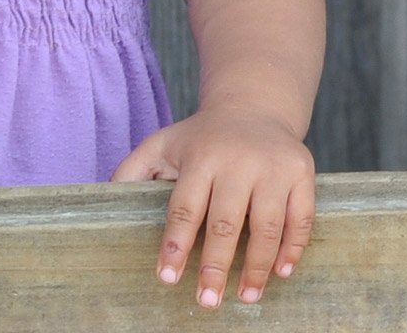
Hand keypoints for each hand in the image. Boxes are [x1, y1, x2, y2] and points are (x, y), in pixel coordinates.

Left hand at [112, 105, 315, 307]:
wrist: (254, 106)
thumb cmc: (202, 137)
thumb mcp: (162, 144)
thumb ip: (132, 170)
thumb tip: (104, 202)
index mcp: (202, 156)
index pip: (186, 207)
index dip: (175, 245)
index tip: (168, 278)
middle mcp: (240, 160)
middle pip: (226, 222)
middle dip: (215, 266)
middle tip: (206, 301)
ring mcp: (275, 166)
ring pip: (267, 225)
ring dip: (256, 267)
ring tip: (246, 297)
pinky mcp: (302, 171)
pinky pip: (301, 217)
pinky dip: (293, 248)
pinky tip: (280, 273)